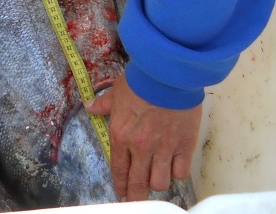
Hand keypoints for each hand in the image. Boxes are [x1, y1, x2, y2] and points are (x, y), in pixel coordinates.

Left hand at [85, 74, 201, 201]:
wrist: (167, 75)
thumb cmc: (139, 81)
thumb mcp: (116, 91)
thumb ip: (104, 104)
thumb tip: (90, 107)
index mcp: (121, 136)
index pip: (119, 170)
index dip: (121, 186)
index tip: (122, 195)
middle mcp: (140, 148)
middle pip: (139, 184)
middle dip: (136, 195)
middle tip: (137, 199)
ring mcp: (164, 149)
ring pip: (160, 182)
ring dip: (158, 182)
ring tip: (157, 177)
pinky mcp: (184, 146)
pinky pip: (181, 172)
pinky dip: (177, 172)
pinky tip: (174, 167)